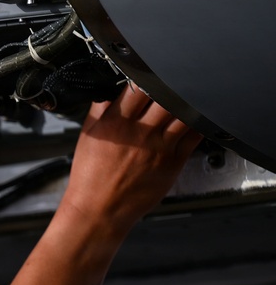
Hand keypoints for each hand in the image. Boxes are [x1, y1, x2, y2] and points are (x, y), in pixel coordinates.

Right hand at [63, 85, 201, 233]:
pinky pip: (194, 135)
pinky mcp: (174, 162)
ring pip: (184, 112)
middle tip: (169, 86)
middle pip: (166, 95)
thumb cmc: (90, 176)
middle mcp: (139, 133)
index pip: (138, 86)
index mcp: (115, 123)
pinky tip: (193, 118)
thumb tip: (110, 88)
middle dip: (169, 87)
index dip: (146, 76)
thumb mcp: (88, 137)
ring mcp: (159, 147)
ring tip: (183, 99)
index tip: (147, 75)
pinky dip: (197, 122)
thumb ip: (101, 110)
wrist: (99, 209)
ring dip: (186, 102)